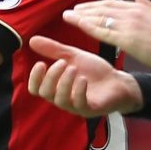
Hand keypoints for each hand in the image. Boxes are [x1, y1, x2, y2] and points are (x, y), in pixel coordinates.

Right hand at [28, 36, 142, 116]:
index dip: (35, 78)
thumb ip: (54, 50)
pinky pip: (79, 104)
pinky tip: (83, 79)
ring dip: (64, 83)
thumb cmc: (94, 71)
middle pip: (46, 93)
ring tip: (73, 68)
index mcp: (56, 86)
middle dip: (51, 77)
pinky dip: (79, 91)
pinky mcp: (91, 109)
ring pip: (60, 100)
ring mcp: (76, 106)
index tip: (40, 63)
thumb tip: (32, 40)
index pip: (36, 89)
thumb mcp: (73, 57)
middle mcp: (63, 98)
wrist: (119, 80)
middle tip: (62, 63)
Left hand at [63, 0, 150, 71]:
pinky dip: (89, 26)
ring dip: (82, 16)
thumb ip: (148, 4)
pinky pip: (103, 31)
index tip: (86, 6)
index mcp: (140, 8)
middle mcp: (132, 12)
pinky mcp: (127, 38)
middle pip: (103, 8)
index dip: (97, 5)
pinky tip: (78, 25)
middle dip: (85, 9)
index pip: (113, 3)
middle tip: (71, 10)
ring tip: (69, 16)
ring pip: (100, 17)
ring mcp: (129, 25)